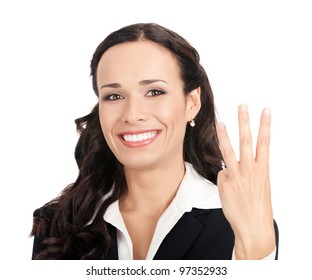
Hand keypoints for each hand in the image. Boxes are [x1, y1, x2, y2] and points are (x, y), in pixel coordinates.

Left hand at [216, 104, 274, 258]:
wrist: (253, 227)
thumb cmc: (258, 207)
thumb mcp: (260, 186)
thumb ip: (248, 172)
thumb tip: (230, 166)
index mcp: (263, 170)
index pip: (265, 142)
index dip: (265, 125)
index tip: (266, 111)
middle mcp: (250, 170)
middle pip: (246, 141)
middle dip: (244, 122)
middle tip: (243, 106)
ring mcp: (236, 176)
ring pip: (228, 151)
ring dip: (224, 135)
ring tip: (220, 122)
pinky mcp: (225, 184)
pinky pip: (222, 174)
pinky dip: (225, 179)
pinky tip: (230, 191)